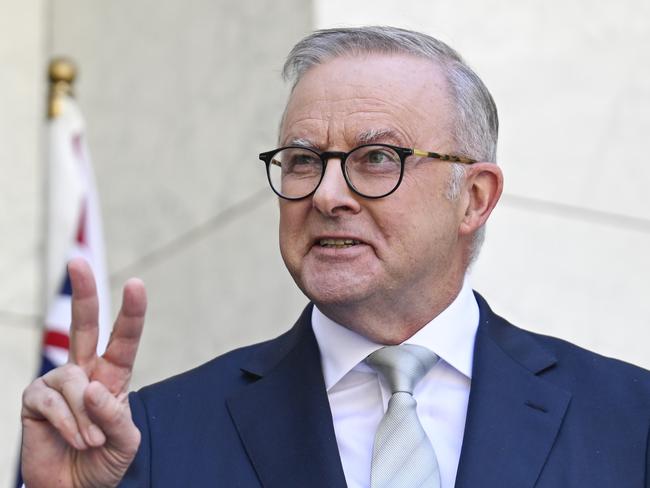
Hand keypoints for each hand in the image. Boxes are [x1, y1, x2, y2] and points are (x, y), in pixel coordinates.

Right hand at [21, 258, 146, 487]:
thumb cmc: (103, 462)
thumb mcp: (125, 442)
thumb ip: (115, 416)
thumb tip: (92, 386)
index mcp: (112, 376)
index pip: (124, 339)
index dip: (131, 313)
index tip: (136, 284)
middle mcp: (84, 372)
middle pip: (83, 326)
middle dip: (82, 292)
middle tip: (78, 260)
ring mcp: (57, 384)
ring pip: (73, 379)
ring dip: (87, 416)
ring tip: (92, 441)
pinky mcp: (34, 400)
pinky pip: (53, 400)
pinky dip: (69, 423)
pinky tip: (76, 440)